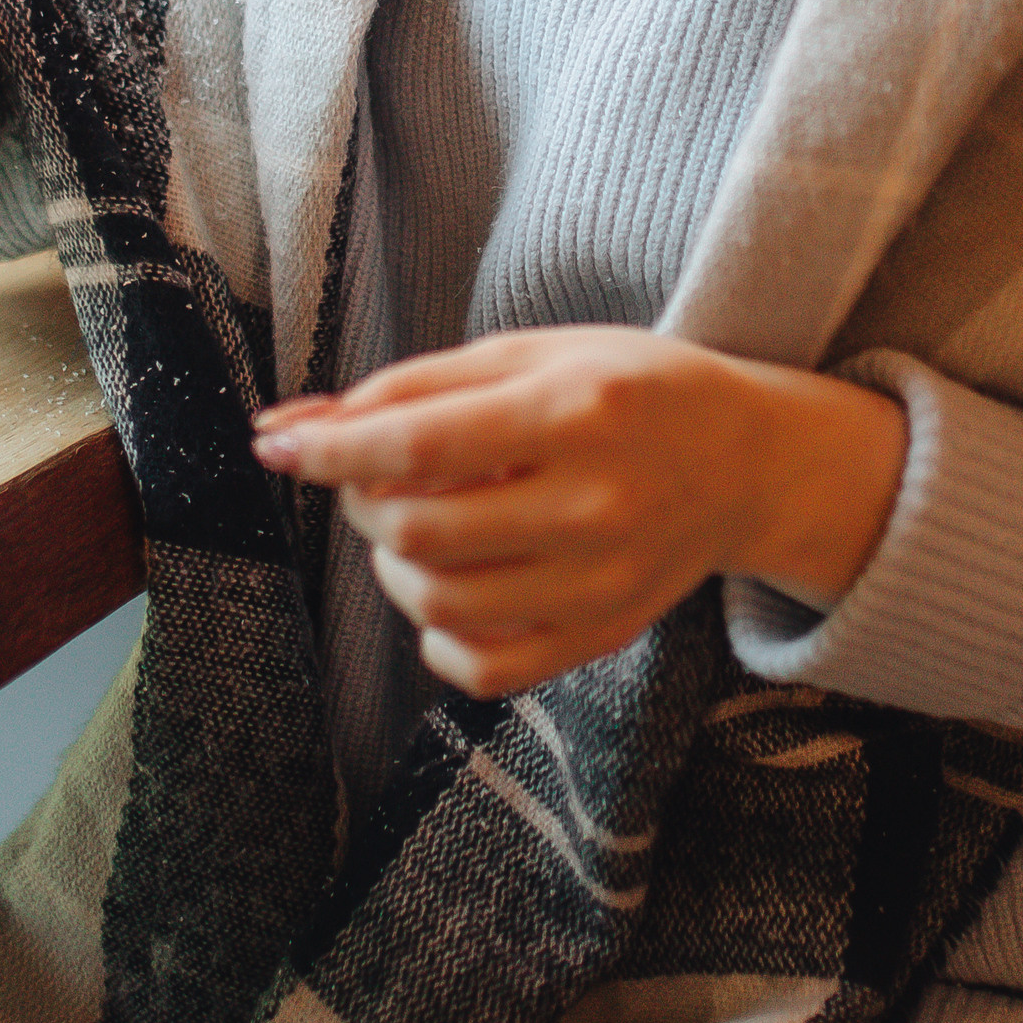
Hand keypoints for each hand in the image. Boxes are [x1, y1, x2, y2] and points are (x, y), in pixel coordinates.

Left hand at [252, 324, 906, 698]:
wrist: (747, 460)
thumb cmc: (627, 390)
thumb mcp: (531, 354)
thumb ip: (414, 387)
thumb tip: (295, 425)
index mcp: (576, 412)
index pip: (420, 446)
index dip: (330, 451)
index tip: (275, 445)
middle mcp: (595, 505)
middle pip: (418, 532)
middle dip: (363, 502)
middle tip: (373, 475)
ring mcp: (602, 584)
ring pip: (438, 603)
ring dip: (391, 565)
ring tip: (413, 525)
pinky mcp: (602, 636)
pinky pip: (481, 668)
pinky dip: (435, 635)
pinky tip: (447, 585)